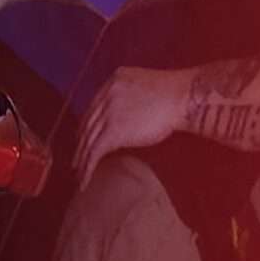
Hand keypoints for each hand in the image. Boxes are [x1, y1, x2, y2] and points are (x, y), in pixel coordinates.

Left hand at [75, 66, 192, 177]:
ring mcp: (108, 112)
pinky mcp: (114, 130)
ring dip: (81, 159)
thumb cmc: (175, 94)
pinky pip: (95, 152)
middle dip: (81, 144)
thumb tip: (127, 116)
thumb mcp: (146, 86)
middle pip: (87, 124)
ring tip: (78, 174)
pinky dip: (87, 167)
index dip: (87, 126)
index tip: (84, 139)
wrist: (183, 97)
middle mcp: (106, 95)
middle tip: (76, 160)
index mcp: (113, 81)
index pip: (94, 107)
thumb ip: (131, 97)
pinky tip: (85, 179)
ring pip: (88, 140)